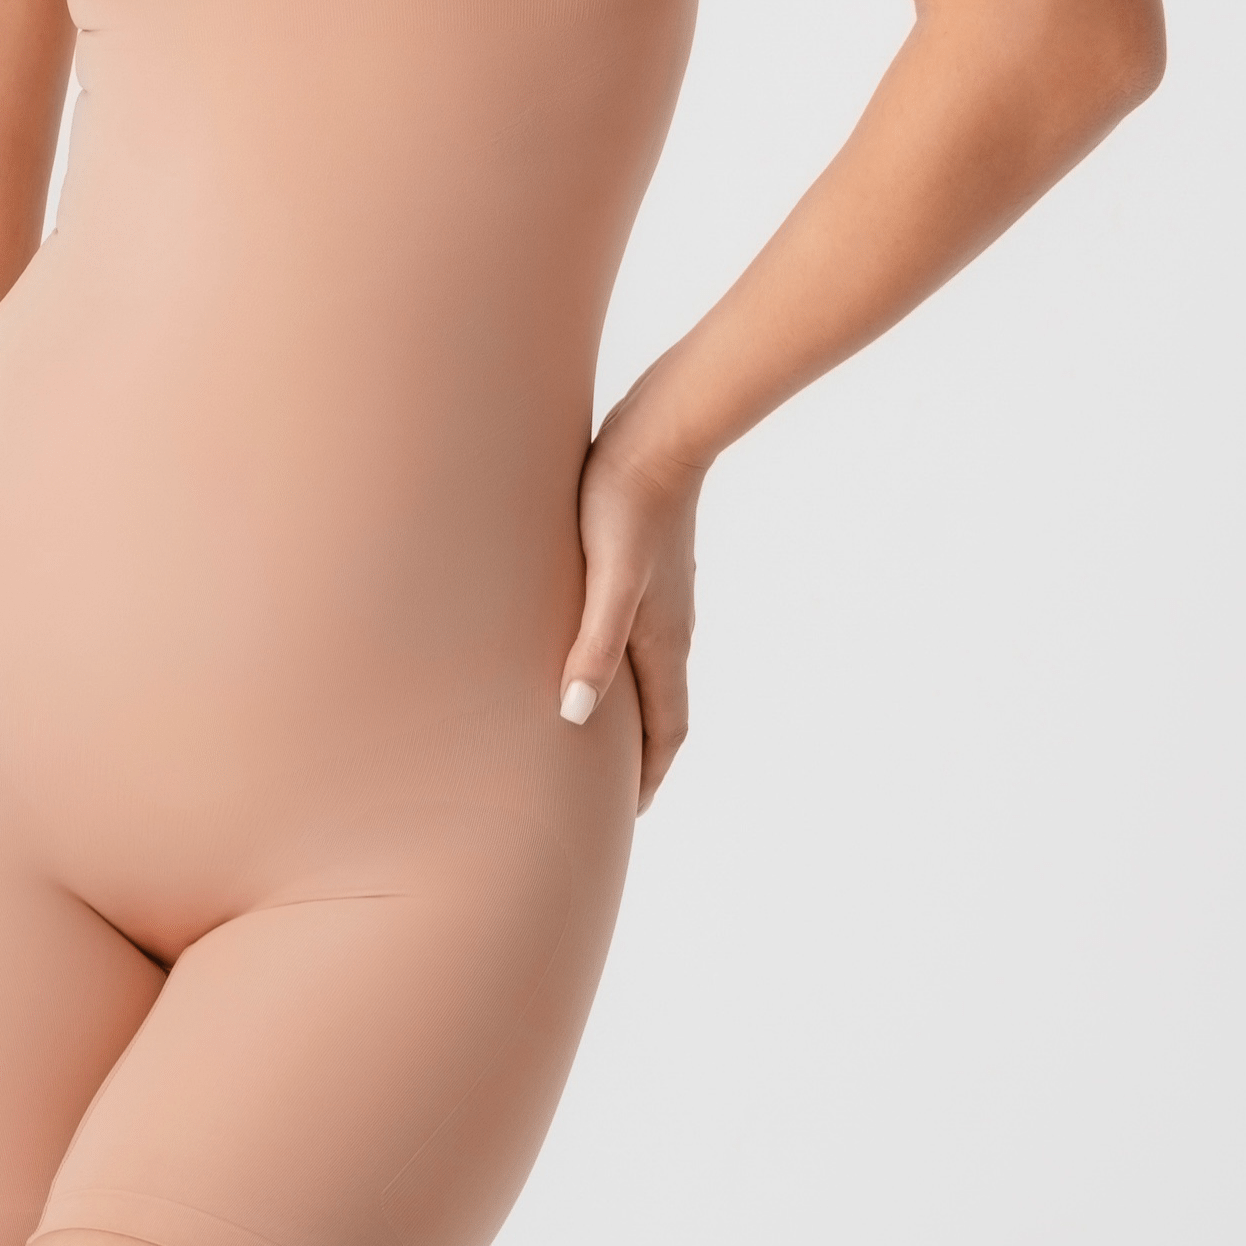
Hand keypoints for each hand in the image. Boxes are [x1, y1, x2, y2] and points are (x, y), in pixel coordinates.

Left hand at [557, 382, 706, 811]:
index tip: (627, 816)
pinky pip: (636, 632)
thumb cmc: (625, 501)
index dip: (648, 776)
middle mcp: (670, 625)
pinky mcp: (646, 563)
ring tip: (596, 732)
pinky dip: (621, 662)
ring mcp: (662, 594)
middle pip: (661, 708)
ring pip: (650, 670)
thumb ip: (594, 644)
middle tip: (607, 793)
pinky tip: (590, 646)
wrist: (660, 428)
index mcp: (663, 639)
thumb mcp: (608, 576)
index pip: (666, 730)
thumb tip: (574, 718)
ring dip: (631, 709)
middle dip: (640, 755)